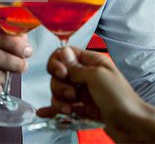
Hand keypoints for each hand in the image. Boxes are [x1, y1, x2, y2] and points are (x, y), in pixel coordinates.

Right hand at [37, 47, 153, 142]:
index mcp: (91, 61)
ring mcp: (83, 92)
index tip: (61, 72)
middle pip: (59, 73)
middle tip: (73, 93)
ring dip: (60, 99)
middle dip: (60, 84)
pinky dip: (55, 108)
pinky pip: (63, 105)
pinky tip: (49, 112)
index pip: (66, 54)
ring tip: (71, 108)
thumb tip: (62, 53)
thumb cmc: (120, 98)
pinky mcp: (82, 108)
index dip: (59, 62)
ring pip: (59, 90)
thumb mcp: (97, 76)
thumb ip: (77, 66)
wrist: (131, 125)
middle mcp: (85, 75)